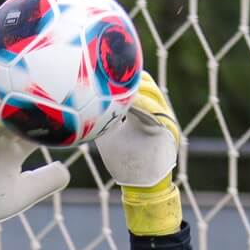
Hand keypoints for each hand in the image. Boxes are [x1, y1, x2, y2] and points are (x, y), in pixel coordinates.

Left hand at [95, 71, 179, 187]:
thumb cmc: (123, 160)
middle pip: (147, 84)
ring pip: (153, 96)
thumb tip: (79, 104)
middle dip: (132, 77)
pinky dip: (143, 106)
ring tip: (118, 84)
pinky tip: (128, 103)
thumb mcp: (108, 133)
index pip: (138, 84)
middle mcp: (156, 111)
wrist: (141, 184)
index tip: (107, 64)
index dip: (125, 74)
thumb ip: (101, 117)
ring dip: (137, 89)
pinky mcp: (169, 131)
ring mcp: (165, 120)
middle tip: (111, 71)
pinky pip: (158, 114)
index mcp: (142, 110)